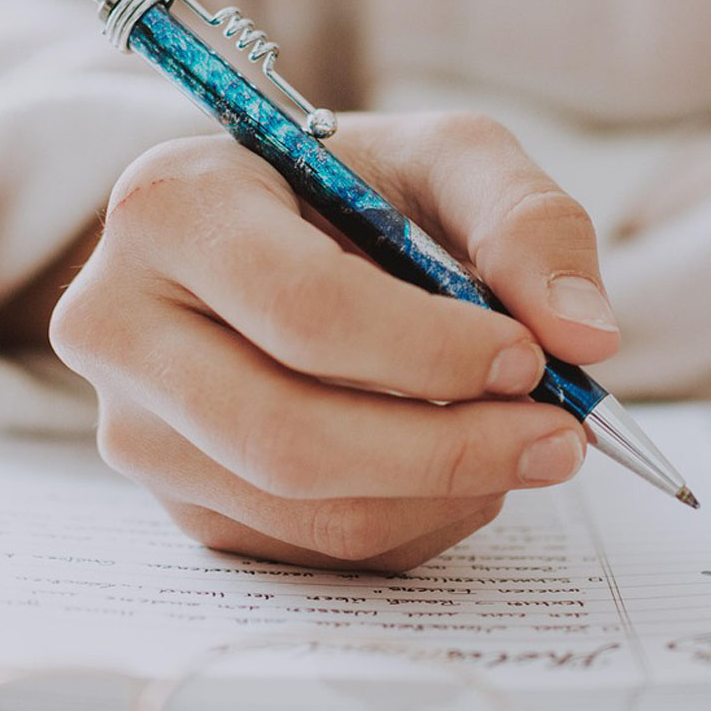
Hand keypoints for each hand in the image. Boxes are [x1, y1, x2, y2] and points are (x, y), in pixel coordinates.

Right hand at [50, 113, 619, 569]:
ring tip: (513, 440)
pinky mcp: (185, 502)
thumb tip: (587, 336)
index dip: (432, 351)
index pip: (303, 310)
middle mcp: (123, 327)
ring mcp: (141, 430)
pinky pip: (313, 550)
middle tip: (559, 438)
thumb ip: (527, 222)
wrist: (272, 243)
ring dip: (444, 492)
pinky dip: (415, 521)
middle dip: (449, 449)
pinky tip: (448, 465)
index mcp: (173, 210)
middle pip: (289, 436)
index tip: (531, 358)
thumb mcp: (445, 161)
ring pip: (308, 510)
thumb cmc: (355, 193)